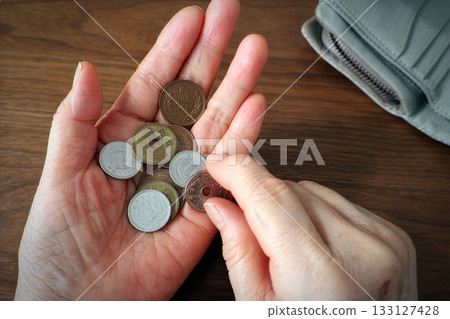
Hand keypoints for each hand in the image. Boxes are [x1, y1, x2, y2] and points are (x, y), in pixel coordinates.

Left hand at [16, 0, 267, 299]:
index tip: (193, 17)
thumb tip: (86, 70)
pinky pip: (227, 168)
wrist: (83, 296)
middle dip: (213, 54)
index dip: (173, 49)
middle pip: (191, 95)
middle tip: (231, 16)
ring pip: (216, 123)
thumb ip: (75, 120)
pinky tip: (256, 106)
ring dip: (237, 86)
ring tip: (254, 50)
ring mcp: (185, 176)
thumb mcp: (59, 173)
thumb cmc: (60, 240)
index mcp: (122, 137)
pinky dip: (243, 137)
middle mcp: (159, 151)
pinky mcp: (204, 205)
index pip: (153, 83)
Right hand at [204, 155, 416, 299]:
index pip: (271, 199)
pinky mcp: (393, 234)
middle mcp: (361, 251)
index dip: (240, 174)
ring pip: (313, 191)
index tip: (220, 165)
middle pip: (290, 191)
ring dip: (290, 207)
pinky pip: (338, 202)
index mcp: (322, 275)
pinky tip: (315, 243)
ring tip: (290, 249)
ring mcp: (382, 241)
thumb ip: (239, 252)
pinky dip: (317, 213)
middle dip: (261, 199)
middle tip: (248, 224)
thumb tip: (221, 207)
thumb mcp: (260, 306)